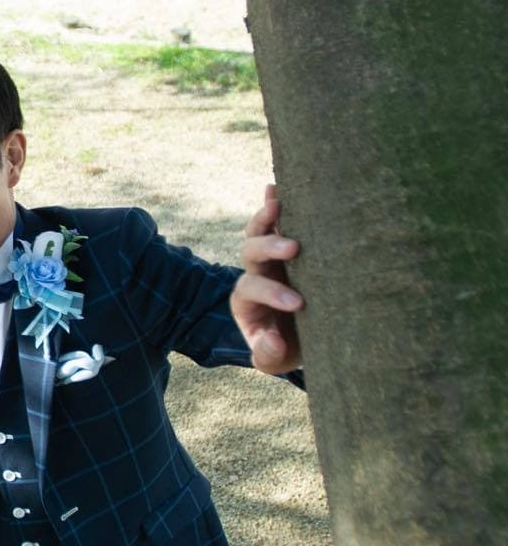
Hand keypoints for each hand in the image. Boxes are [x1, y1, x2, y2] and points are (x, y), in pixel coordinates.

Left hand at [230, 184, 302, 373]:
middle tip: (294, 249)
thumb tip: (273, 341)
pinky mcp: (283, 245)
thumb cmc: (289, 347)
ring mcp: (267, 256)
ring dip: (266, 216)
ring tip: (278, 202)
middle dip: (269, 249)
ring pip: (258, 231)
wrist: (298, 334)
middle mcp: (254, 273)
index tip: (298, 303)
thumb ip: (269, 356)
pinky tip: (274, 186)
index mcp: (246, 300)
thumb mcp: (276, 359)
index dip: (271, 293)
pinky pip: (273, 221)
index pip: (251, 289)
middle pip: (250, 253)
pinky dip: (272, 203)